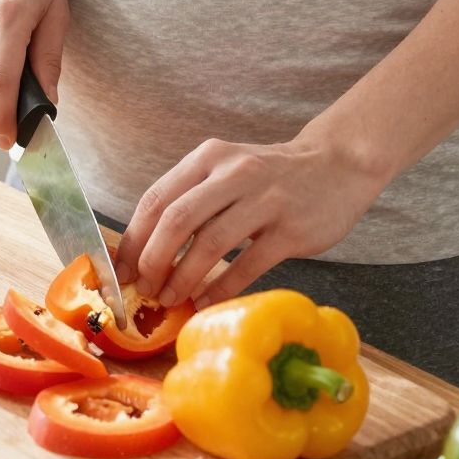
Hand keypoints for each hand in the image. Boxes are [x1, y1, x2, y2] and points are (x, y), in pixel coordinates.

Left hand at [114, 124, 389, 309]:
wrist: (337, 166)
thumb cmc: (270, 176)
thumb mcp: (227, 170)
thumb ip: (193, 198)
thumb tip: (146, 249)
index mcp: (209, 157)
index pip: (157, 198)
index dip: (134, 239)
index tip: (122, 271)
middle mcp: (234, 172)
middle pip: (177, 220)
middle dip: (153, 260)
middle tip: (146, 289)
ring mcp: (265, 200)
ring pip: (210, 243)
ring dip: (184, 277)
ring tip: (171, 299)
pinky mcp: (291, 229)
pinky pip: (248, 264)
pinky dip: (221, 287)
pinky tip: (207, 302)